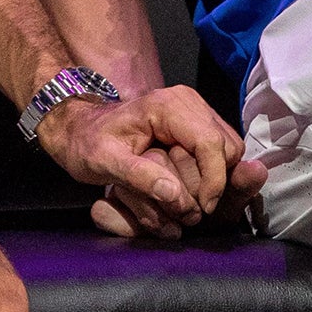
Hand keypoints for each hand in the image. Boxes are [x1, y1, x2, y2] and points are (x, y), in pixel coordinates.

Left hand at [35, 85, 267, 239]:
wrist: (83, 130)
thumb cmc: (89, 143)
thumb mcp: (103, 162)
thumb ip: (138, 177)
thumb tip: (174, 195)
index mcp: (167, 105)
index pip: (211, 144)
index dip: (213, 181)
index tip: (202, 209)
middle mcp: (188, 103)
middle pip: (226, 150)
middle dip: (211, 182)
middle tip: (184, 203)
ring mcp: (196, 112)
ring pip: (229, 153)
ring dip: (211, 180)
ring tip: (181, 193)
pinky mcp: (198, 125)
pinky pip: (221, 154)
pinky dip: (210, 174)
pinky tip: (185, 183)